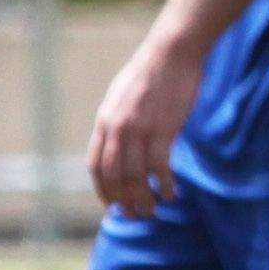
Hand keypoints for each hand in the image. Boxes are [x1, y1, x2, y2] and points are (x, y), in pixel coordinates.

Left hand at [85, 33, 198, 213]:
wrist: (171, 54)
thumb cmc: (151, 74)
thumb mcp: (121, 97)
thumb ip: (116, 122)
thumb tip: (118, 145)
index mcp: (105, 121)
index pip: (96, 165)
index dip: (103, 190)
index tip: (112, 205)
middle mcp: (117, 128)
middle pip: (114, 176)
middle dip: (123, 201)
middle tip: (135, 216)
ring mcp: (139, 130)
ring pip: (136, 177)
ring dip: (143, 200)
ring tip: (153, 211)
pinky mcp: (163, 129)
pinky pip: (159, 167)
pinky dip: (164, 185)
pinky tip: (171, 194)